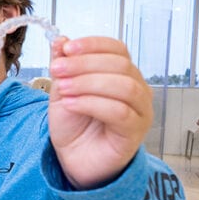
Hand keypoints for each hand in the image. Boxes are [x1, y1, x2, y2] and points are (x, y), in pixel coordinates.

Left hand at [48, 36, 152, 188]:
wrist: (74, 160)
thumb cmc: (74, 125)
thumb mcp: (62, 89)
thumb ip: (65, 65)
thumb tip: (61, 40)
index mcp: (123, 74)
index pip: (117, 49)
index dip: (92, 45)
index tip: (66, 49)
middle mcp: (138, 89)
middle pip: (120, 65)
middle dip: (84, 64)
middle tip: (57, 70)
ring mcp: (141, 111)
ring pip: (124, 87)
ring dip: (88, 83)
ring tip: (63, 90)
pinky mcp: (135, 132)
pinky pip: (120, 112)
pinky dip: (92, 104)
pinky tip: (71, 104)